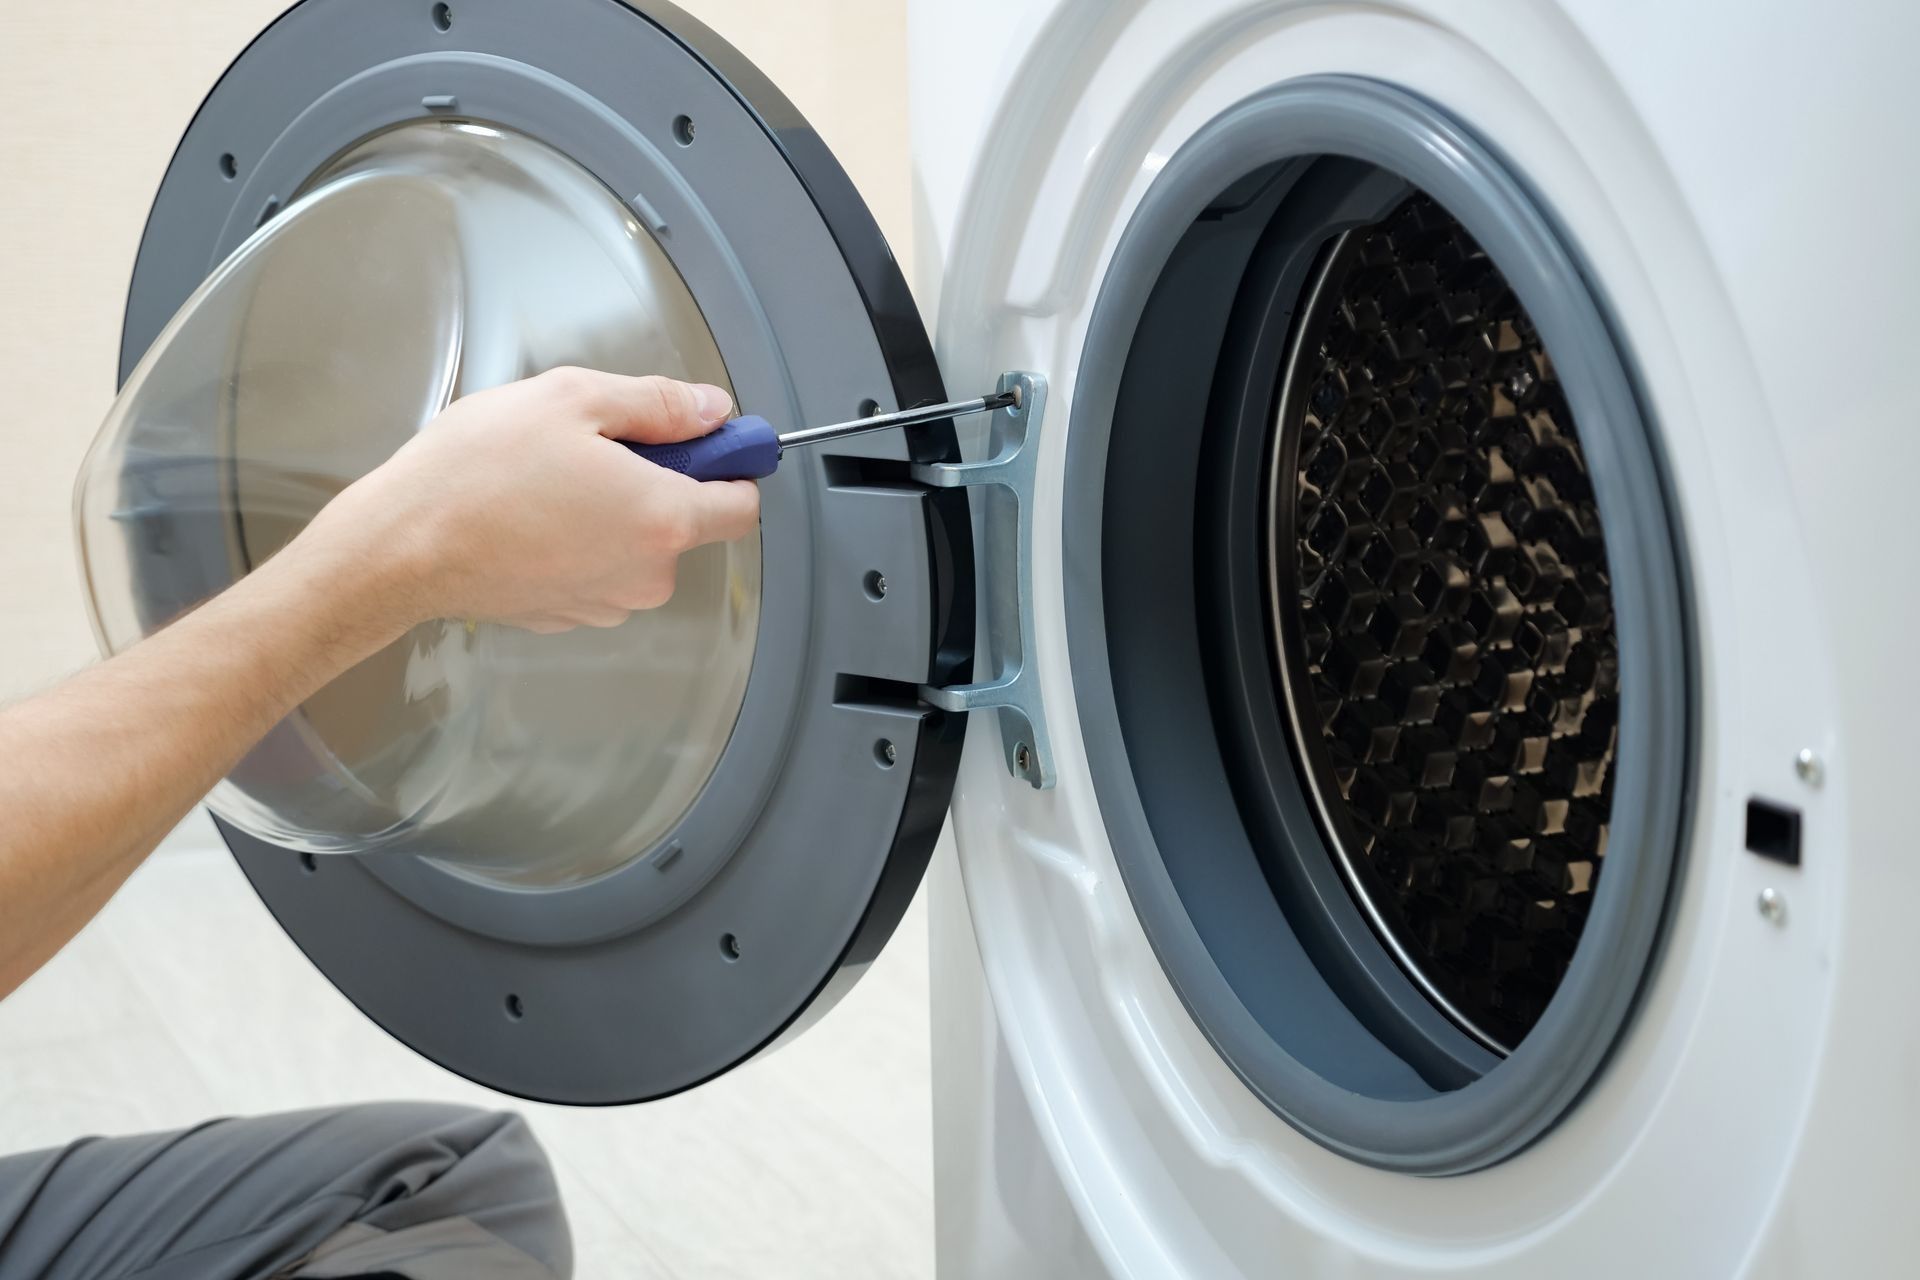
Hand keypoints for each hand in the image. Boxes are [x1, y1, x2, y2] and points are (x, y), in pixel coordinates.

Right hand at [297, 367, 760, 633]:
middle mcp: (646, 574)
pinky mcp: (568, 615)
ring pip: (636, 545)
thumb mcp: (573, 399)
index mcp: (663, 519)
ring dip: (610, 510)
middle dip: (654, 479)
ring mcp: (606, 602)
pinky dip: (576, 540)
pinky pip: (596, 568)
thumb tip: (710, 410)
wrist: (400, 547)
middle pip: (685, 521)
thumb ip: (658, 403)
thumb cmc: (477, 473)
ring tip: (547, 479)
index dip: (728, 464)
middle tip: (591, 445)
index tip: (701, 438)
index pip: (741, 504)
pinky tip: (528, 514)